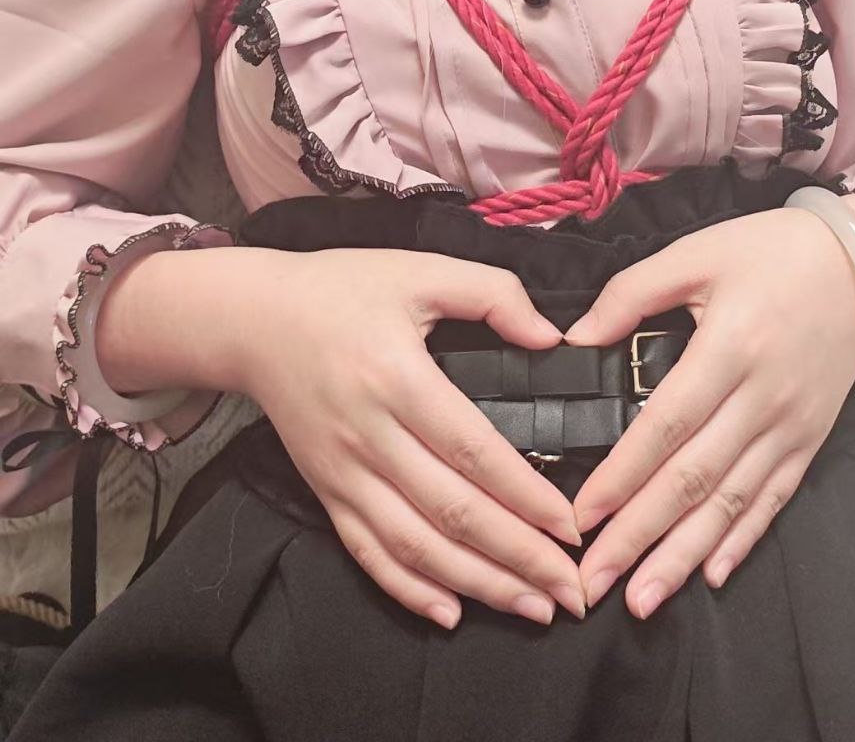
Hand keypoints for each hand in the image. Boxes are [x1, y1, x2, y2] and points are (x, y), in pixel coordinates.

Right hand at [240, 247, 587, 628]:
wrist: (253, 319)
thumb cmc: (340, 289)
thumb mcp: (419, 268)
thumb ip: (492, 294)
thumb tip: (551, 338)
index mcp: (397, 377)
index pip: (474, 453)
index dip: (526, 497)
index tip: (573, 529)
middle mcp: (368, 435)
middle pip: (452, 512)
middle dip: (520, 559)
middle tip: (572, 590)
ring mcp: (342, 471)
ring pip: (415, 546)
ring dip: (479, 584)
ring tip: (534, 608)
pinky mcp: (325, 490)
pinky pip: (367, 552)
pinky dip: (409, 589)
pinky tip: (451, 613)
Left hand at [562, 206, 854, 617]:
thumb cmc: (769, 252)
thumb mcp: (697, 253)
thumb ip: (632, 292)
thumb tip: (575, 340)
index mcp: (731, 347)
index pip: (666, 425)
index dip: (622, 476)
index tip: (580, 518)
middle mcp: (764, 398)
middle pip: (694, 479)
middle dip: (639, 536)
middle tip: (592, 585)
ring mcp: (792, 426)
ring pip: (732, 503)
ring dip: (684, 555)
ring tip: (642, 598)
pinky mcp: (810, 441)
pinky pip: (774, 499)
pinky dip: (743, 540)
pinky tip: (711, 574)